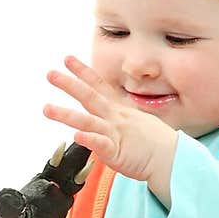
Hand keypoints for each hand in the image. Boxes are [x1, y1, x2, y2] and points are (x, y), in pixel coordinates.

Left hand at [44, 56, 176, 203]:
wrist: (171, 158)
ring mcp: (115, 133)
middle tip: (51, 74)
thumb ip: (119, 114)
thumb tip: (107, 109)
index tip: (68, 59)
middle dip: (69, 84)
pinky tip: (76, 136)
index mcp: (119, 109)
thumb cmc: (154, 142)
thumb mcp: (136, 120)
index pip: (99, 86)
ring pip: (87, 120)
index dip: (83, 72)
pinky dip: (88, 139)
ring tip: (47, 109)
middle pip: (89, 97)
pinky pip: (100, 144)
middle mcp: (115, 118)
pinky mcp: (116, 152)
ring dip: (66, 114)